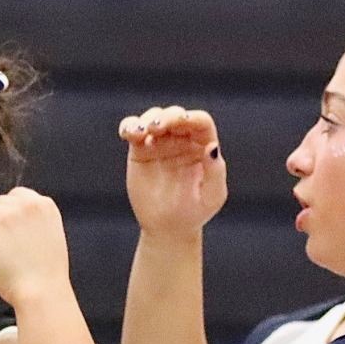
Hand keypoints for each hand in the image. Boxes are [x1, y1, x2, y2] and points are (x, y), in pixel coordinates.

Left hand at [0, 188, 72, 307]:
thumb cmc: (44, 276)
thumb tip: (11, 223)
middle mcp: (26, 205)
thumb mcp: (50, 238)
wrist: (41, 291)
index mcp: (44, 206)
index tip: (1, 228)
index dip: (4, 212)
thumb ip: (32, 223)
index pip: (17, 196)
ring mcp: (6, 214)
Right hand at [119, 105, 225, 240]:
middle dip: (167, 116)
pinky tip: (129, 132)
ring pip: (153, 118)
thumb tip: (212, 146)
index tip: (180, 122)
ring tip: (141, 131)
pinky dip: (129, 126)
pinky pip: (133, 130)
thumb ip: (215, 170)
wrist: (168, 227)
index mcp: (202, 145)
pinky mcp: (139, 151)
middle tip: (157, 127)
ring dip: (147, 119)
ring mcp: (159, 143)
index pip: (200, 122)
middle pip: (175, 115)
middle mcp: (182, 140)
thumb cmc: (194, 212)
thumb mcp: (212, 195)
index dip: (190, 118)